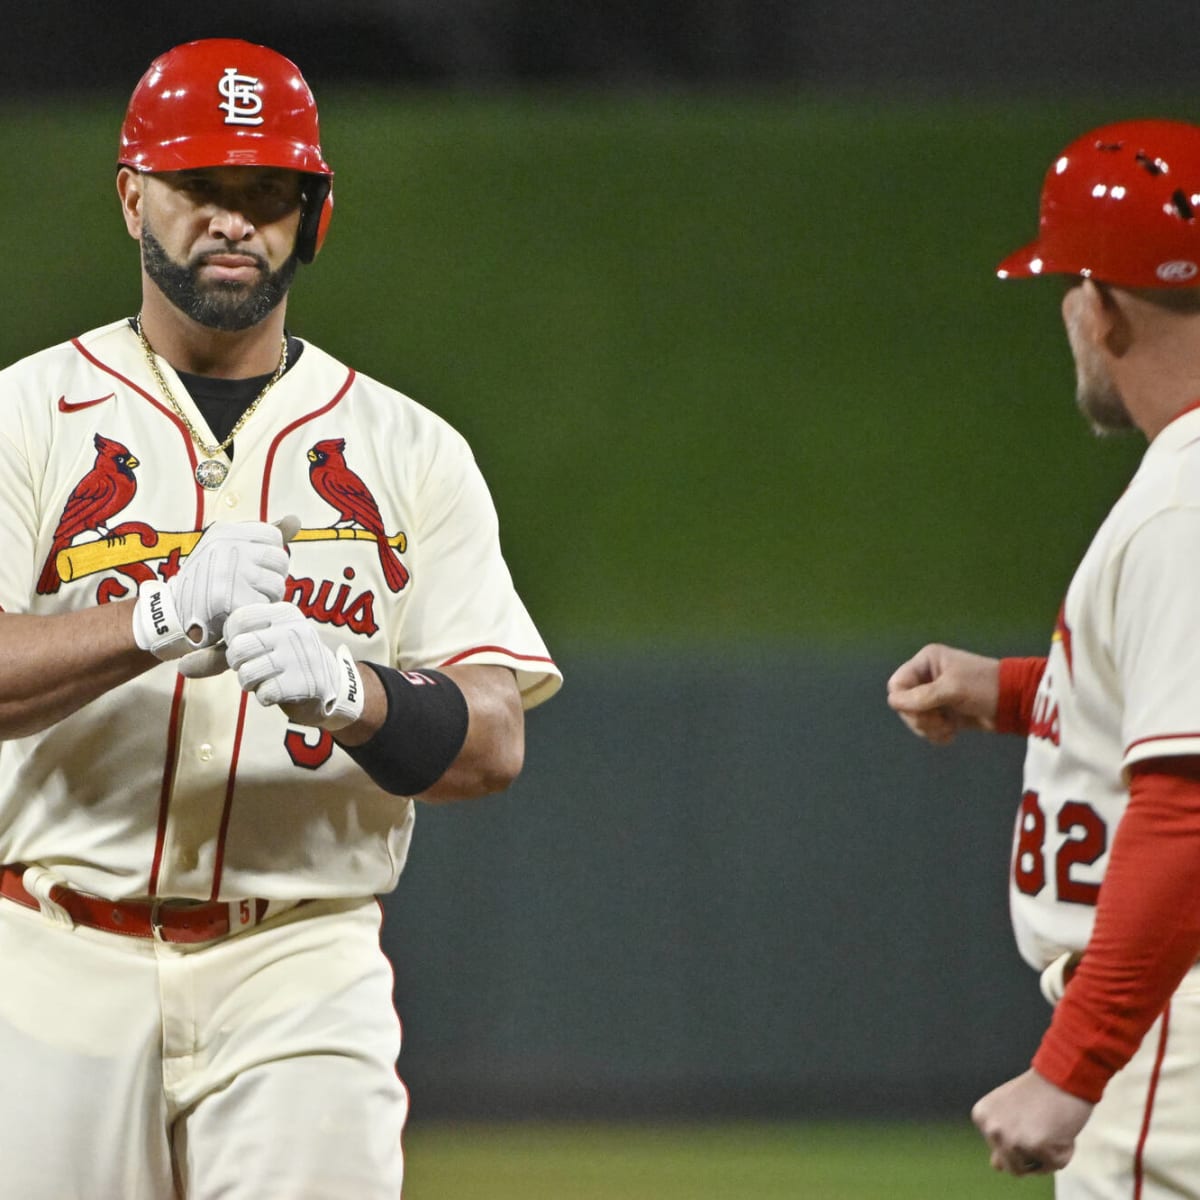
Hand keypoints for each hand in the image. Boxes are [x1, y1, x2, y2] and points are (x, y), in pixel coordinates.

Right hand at [132, 515, 298, 661]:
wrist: (175, 616)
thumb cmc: (208, 582)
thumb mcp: (229, 550)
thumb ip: (263, 537)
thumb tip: (295, 520)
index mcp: (226, 531)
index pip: (273, 536)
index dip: (267, 557)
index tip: (249, 567)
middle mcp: (227, 547)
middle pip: (280, 560)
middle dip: (271, 578)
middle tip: (247, 588)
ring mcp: (229, 573)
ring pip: (277, 585)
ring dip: (266, 598)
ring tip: (242, 599)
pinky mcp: (232, 600)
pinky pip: (266, 604)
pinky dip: (257, 613)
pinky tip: (239, 612)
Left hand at [217, 601, 363, 730]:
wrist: (331, 686)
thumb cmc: (287, 663)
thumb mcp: (258, 649)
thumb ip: (219, 655)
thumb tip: (181, 666)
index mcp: (283, 612)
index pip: (237, 620)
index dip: (232, 640)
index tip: (248, 648)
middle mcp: (294, 629)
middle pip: (238, 648)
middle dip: (239, 665)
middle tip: (255, 667)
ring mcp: (301, 656)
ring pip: (247, 673)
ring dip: (251, 683)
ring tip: (267, 679)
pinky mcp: (305, 683)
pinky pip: (264, 694)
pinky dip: (266, 697)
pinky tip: (280, 691)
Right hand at [886, 643, 999, 744]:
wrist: (1016, 703)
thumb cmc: (984, 686)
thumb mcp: (952, 688)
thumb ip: (922, 696)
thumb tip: (893, 702)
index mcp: (926, 662)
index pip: (897, 685)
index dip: (905, 702)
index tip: (925, 711)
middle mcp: (927, 677)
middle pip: (903, 704)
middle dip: (920, 718)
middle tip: (940, 722)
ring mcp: (935, 696)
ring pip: (914, 718)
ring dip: (929, 728)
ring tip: (948, 729)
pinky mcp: (945, 713)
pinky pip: (927, 728)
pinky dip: (936, 734)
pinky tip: (952, 734)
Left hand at [972, 1069, 1092, 1175]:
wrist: (1063, 1074)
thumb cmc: (1041, 1091)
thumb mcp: (1010, 1110)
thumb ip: (1002, 1137)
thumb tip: (996, 1166)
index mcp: (981, 1118)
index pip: (1000, 1154)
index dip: (1020, 1141)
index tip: (1028, 1117)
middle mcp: (991, 1129)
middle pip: (1014, 1166)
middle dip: (1032, 1153)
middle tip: (1041, 1123)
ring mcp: (1012, 1139)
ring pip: (1033, 1169)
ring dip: (1047, 1154)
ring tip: (1050, 1126)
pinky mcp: (1035, 1145)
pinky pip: (1056, 1164)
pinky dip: (1065, 1151)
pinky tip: (1061, 1126)